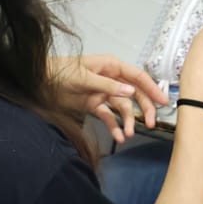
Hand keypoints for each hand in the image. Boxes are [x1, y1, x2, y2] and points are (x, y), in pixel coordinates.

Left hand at [48, 54, 167, 143]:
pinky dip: (114, 126)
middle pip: (134, 94)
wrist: (39, 81)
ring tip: (129, 134)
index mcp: (111, 66)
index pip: (137, 76)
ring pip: (123, 108)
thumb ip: (108, 86)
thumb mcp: (84, 77)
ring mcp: (103, 93)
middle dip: (144, 108)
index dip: (152, 88)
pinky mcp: (94, 106)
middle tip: (151, 123)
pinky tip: (119, 137)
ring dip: (128, 121)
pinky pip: (108, 116)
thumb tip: (131, 93)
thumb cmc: (61, 72)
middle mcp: (111, 79)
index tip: (163, 102)